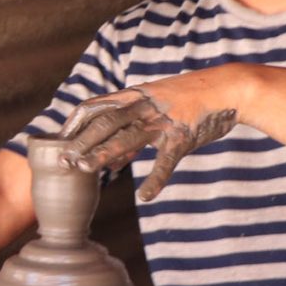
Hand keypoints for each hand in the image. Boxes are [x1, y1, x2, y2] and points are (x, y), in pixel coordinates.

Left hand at [61, 73, 240, 201]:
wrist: (229, 88)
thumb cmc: (188, 101)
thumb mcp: (155, 109)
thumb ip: (131, 132)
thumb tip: (109, 162)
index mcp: (134, 96)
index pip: (95, 107)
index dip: (74, 124)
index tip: (56, 142)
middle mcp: (144, 105)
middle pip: (105, 123)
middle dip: (81, 142)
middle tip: (62, 162)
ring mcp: (163, 120)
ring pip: (129, 136)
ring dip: (105, 154)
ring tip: (85, 170)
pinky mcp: (183, 136)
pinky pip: (167, 160)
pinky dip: (156, 179)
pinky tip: (145, 196)